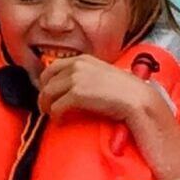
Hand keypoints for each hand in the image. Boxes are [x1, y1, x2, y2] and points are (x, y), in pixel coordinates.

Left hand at [37, 55, 155, 124]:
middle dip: (43, 93)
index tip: (48, 92)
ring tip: (50, 114)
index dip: (46, 81)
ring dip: (46, 105)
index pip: (52, 67)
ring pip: (48, 93)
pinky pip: (56, 106)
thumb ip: (87, 74)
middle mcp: (76, 66)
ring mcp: (76, 79)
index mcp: (82, 59)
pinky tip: (59, 119)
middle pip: (46, 79)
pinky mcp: (77, 94)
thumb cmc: (124, 90)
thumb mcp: (102, 74)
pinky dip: (55, 114)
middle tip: (46, 105)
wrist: (135, 98)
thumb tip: (73, 86)